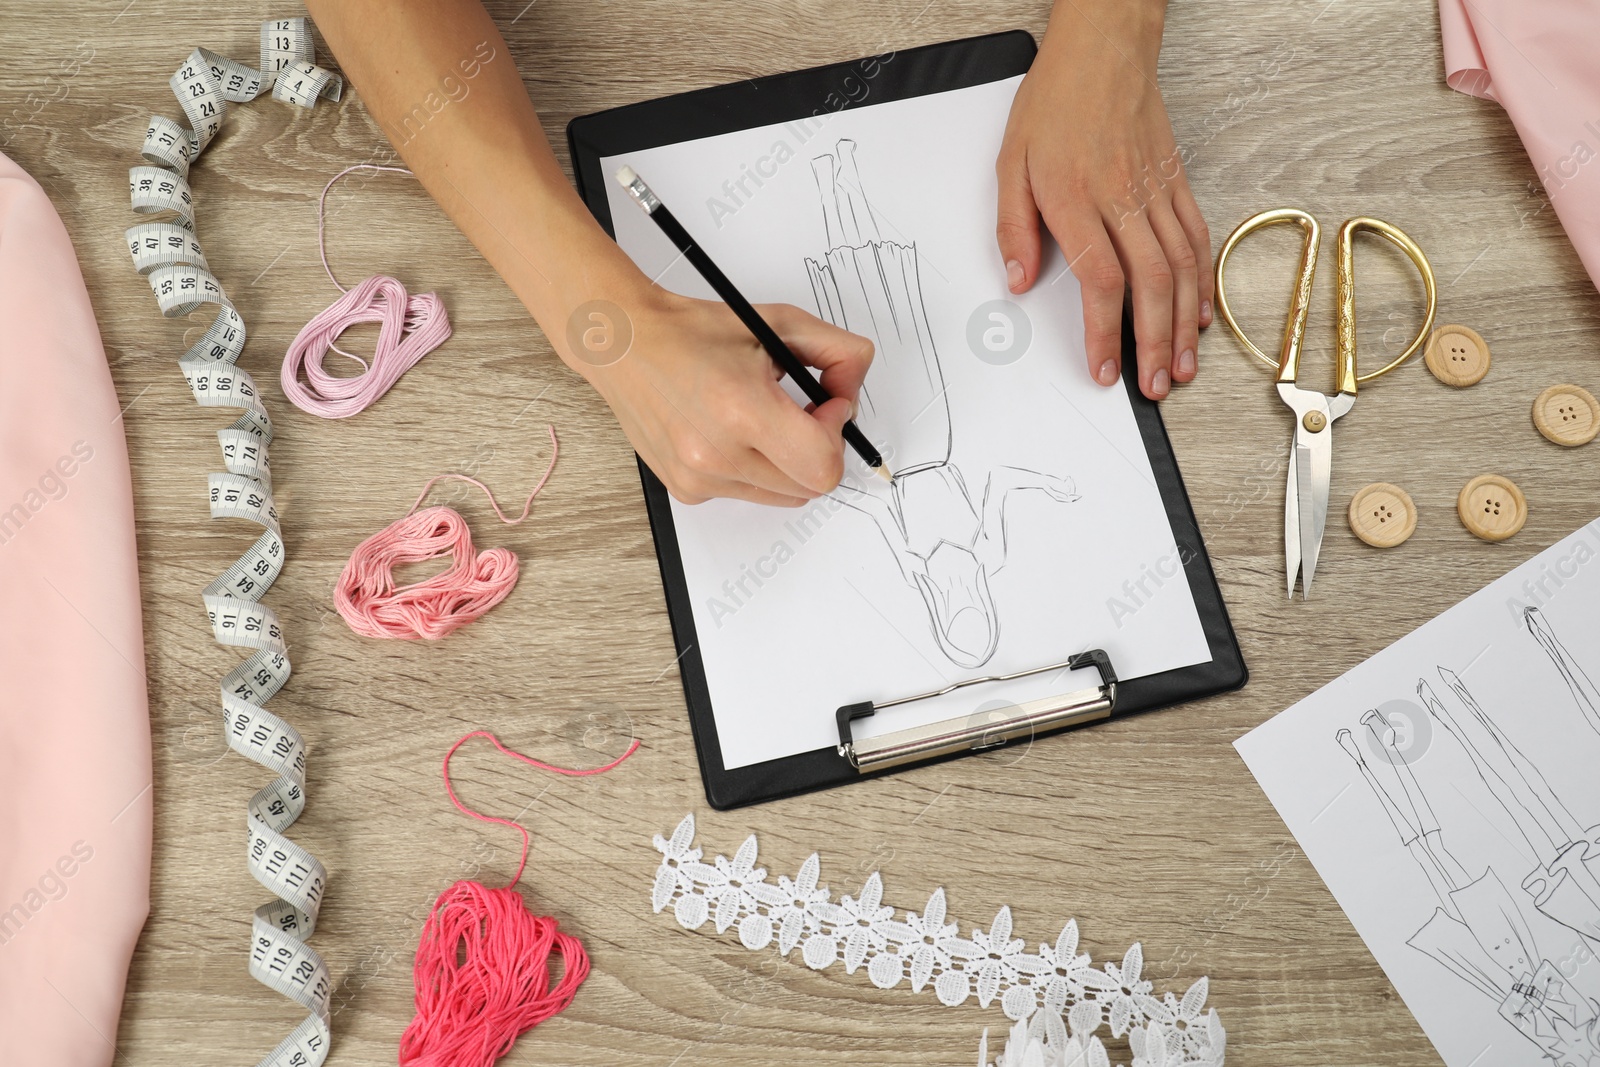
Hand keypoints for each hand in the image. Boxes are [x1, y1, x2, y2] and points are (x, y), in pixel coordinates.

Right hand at [572, 288, 873, 505]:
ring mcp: (699, 479)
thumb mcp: (779, 323)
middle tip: (801, 410)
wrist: (625, 345)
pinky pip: (749, 494)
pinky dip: (755, 469)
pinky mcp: (687, 491)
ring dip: (788, 462)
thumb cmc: (693, 333)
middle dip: (819, 448)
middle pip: (810, 486)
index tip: (827, 405)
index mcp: (741, 410)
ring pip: (784, 495)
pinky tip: (733, 433)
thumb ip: (838, 353)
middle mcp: (716, 454)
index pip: (824, 464)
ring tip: (763, 419)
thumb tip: (854, 391)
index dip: (838, 433)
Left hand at [995, 1, 1212, 400]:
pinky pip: (1195, 238)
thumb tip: (1019, 282)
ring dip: (1184, 324)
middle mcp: (1123, 199)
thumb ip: (1013, 228)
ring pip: (1180, 267)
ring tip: (1182, 366)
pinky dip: (1201, 281)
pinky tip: (1199, 313)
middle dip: (1154, 343)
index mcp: (1076, 198)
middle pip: (1149, 284)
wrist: (1103, 49)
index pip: (1100, 279)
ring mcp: (1156, 191)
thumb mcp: (1010, 163)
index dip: (1104, 331)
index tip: (1104, 368)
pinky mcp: (1175, 181)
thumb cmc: (1054, 102)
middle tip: (1154, 385)